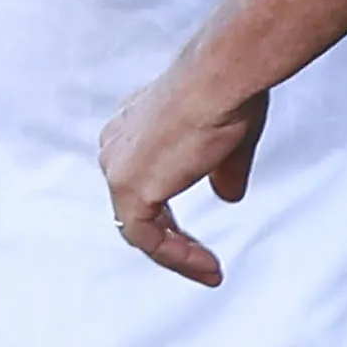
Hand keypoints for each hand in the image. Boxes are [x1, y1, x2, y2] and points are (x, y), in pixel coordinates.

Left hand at [100, 70, 269, 287]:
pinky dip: (177, 256)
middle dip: (172, 234)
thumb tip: (228, 195)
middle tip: (201, 258)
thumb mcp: (227, 140)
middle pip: (138, 205)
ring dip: (177, 251)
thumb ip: (222, 172)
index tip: (195, 228)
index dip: (170, 208)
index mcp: (134, 124)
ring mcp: (119, 166)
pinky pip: (147, 238)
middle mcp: (118, 142)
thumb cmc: (226, 90)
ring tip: (208, 269)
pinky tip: (204, 265)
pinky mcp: (129, 188)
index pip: (145, 177)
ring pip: (139, 226)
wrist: (222, 77)